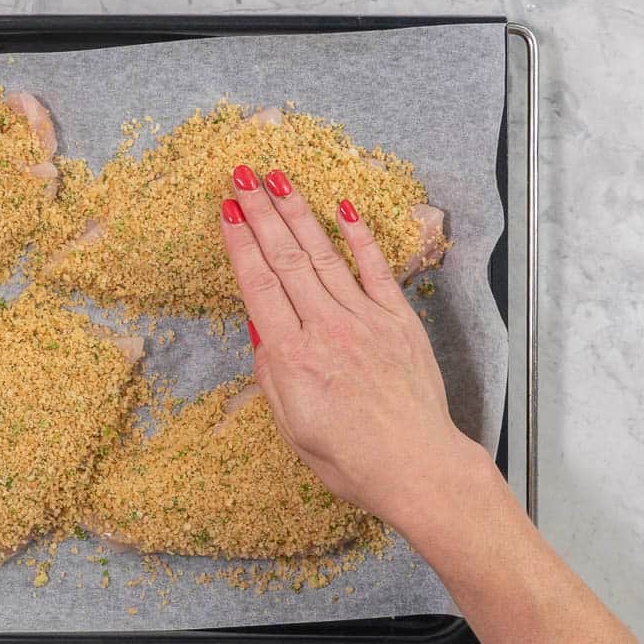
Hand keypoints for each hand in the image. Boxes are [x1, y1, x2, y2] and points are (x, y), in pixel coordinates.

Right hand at [219, 165, 489, 531]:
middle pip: (286, 258)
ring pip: (324, 255)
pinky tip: (342, 208)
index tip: (226, 210)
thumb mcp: (291, 427)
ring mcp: (366, 320)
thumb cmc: (350, 460)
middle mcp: (326, 330)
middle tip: (243, 175)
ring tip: (278, 179)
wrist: (417, 468)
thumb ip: (271, 375)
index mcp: (292, 359)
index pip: (258, 285)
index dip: (240, 243)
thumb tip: (261, 329)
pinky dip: (358, 237)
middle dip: (261, 212)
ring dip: (298, 212)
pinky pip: (375, 270)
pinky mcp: (399, 321)